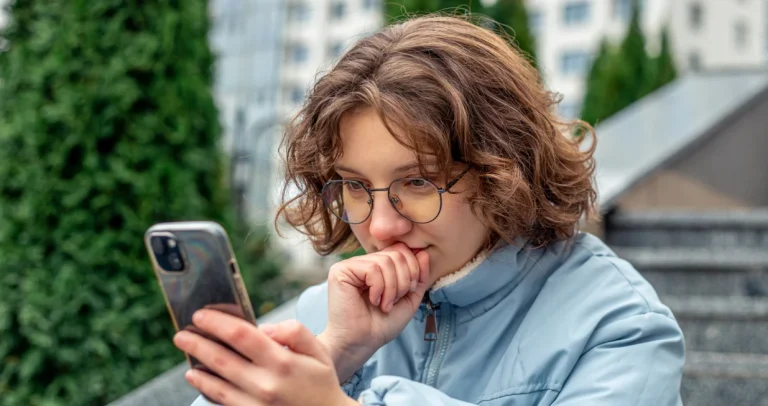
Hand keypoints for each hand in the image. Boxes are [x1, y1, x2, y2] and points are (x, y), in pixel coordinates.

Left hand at [173, 309, 358, 405]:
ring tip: (186, 352)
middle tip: (181, 333)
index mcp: (283, 362)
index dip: (217, 323)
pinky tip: (196, 377)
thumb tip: (265, 328)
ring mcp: (256, 404)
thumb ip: (294, 332)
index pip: (241, 335)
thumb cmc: (320, 381)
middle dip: (198, 343)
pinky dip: (205, 388)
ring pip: (217, 383)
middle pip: (222, 359)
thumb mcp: (318, 351)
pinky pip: (222, 401)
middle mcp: (266, 384)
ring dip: (198, 364)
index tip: (201, 315)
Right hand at [319, 243, 429, 381]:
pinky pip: (371, 268)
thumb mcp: (409, 299)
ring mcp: (350, 265)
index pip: (402, 250)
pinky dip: (379, 288)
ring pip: (385, 261)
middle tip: (395, 301)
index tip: (409, 291)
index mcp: (378, 266)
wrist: (361, 343)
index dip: (413, 268)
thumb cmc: (382, 325)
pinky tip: (373, 301)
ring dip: (392, 288)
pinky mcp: (340, 271)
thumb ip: (419, 276)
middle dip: (404, 280)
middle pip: (396, 254)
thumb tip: (424, 252)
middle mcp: (363, 261)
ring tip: (384, 304)